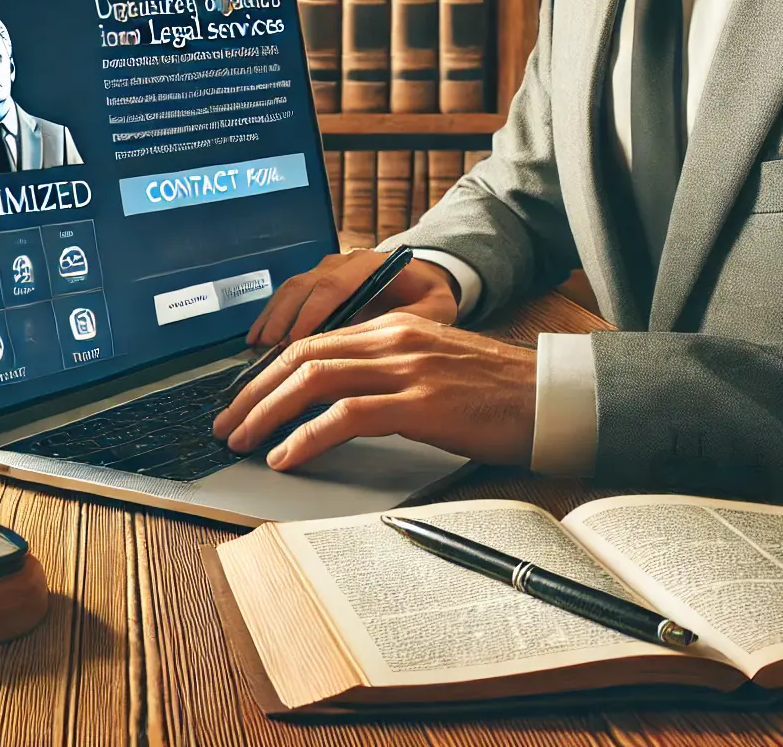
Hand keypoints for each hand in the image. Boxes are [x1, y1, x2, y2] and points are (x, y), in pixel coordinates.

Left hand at [213, 310, 536, 470]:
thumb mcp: (435, 369)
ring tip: (244, 441)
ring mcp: (406, 368)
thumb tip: (335, 403)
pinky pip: (345, 416)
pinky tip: (287, 455)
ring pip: (313, 380)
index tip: (242, 399)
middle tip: (226, 424)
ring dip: (267, 412)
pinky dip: (307, 436)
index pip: (313, 342)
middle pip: (301, 357)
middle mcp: (394, 339)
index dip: (269, 371)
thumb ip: (388, 373)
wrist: (555, 399)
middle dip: (253, 392)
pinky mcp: (420, 403)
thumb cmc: (499, 394)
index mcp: (395, 327)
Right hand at [247, 251, 458, 347]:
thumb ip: (418, 321)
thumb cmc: (426, 298)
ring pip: (290, 290)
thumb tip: (389, 341)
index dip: (310, 316)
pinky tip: (256, 341)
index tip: (294, 345)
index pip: (333, 287)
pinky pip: (286, 297)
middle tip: (268, 352)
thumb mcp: (435, 309)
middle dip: (283, 320)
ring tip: (256, 349)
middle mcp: (343, 262)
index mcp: (371, 265)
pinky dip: (269, 317)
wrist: (419, 279)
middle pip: (304, 286)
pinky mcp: (314, 284)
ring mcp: (325, 270)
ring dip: (271, 319)